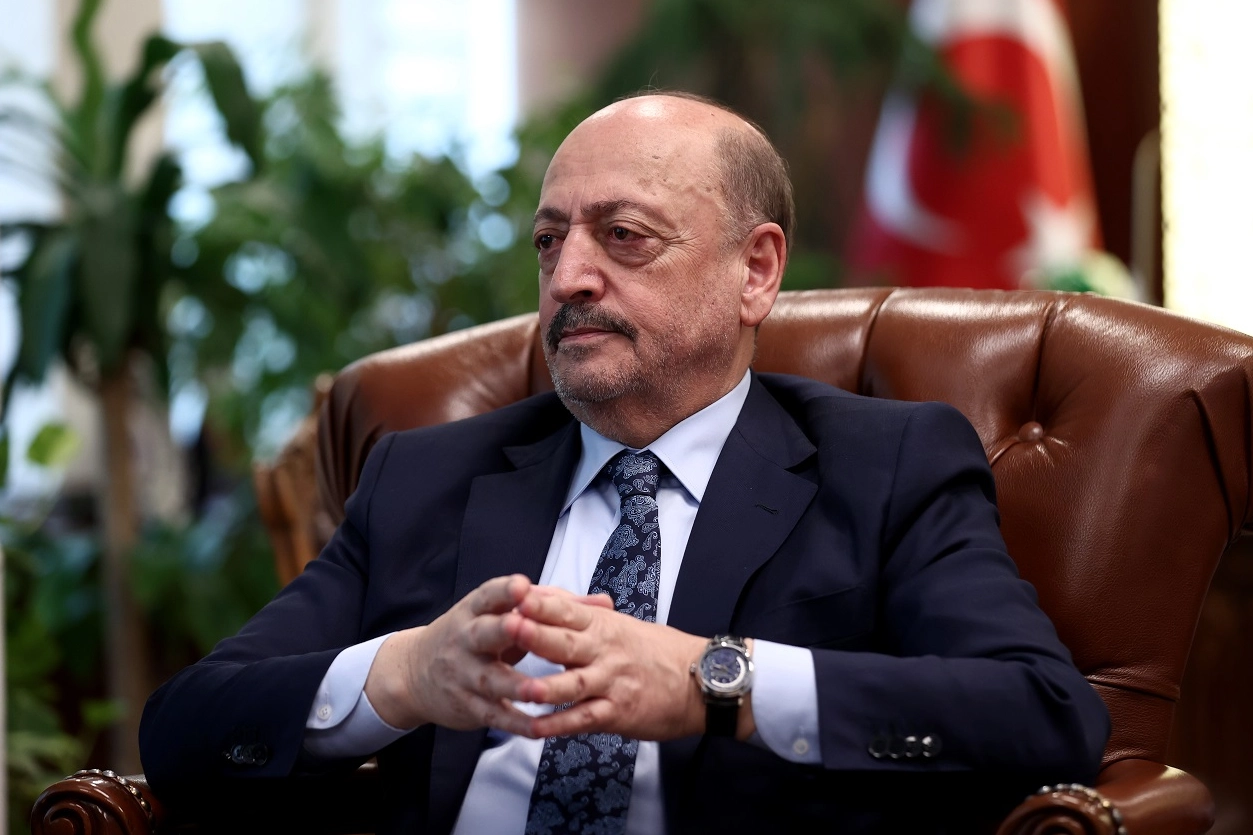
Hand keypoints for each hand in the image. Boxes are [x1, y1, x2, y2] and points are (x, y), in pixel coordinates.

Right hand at [364, 574, 537, 733]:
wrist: (413, 674)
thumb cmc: (466, 637)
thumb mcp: (485, 614)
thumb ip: (528, 606)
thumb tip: (579, 599)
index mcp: (473, 613)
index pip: (487, 596)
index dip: (504, 591)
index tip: (522, 586)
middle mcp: (466, 642)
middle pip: (484, 634)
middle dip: (502, 630)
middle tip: (519, 626)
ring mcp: (466, 676)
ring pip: (491, 681)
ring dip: (515, 686)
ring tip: (537, 690)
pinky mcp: (471, 707)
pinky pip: (495, 716)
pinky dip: (516, 724)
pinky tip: (538, 728)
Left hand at [506, 587, 709, 740]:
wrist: (700, 679)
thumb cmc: (657, 650)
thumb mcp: (620, 624)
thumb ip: (582, 614)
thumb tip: (543, 597)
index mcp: (603, 625)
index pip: (567, 610)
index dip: (541, 603)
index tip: (515, 595)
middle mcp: (605, 651)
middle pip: (565, 642)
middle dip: (535, 635)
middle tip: (508, 628)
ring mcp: (611, 683)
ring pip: (573, 684)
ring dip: (546, 687)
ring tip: (521, 688)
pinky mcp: (618, 713)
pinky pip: (584, 719)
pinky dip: (560, 726)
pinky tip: (536, 729)